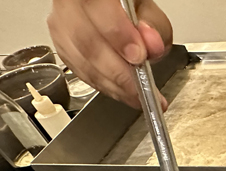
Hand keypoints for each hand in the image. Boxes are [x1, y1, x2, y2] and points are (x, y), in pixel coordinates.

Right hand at [48, 0, 172, 109]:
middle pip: (84, 38)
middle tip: (139, 86)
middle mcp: (68, 3)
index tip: (138, 57)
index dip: (117, 35)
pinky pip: (78, 70)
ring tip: (136, 96)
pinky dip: (102, 84)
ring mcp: (60, 23)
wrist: (111, 11)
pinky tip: (120, 91)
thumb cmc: (127, 7)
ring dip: (110, 83)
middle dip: (116, 70)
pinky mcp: (62, 45)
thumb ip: (153, 25)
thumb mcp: (146, 9)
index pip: (95, 6)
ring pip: (79, 58)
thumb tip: (151, 45)